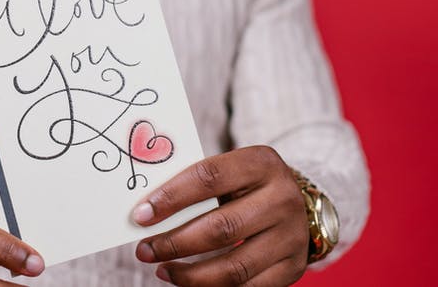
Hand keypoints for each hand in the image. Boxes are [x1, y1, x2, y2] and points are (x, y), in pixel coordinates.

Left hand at [131, 146, 308, 285]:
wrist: (296, 202)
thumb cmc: (246, 185)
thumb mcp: (229, 171)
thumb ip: (194, 186)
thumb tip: (146, 212)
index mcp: (261, 163)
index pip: (209, 178)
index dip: (171, 198)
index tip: (141, 216)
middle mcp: (282, 198)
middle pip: (221, 228)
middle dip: (175, 243)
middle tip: (145, 250)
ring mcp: (291, 236)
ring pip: (234, 266)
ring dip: (190, 275)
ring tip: (163, 270)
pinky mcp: (292, 266)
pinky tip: (190, 282)